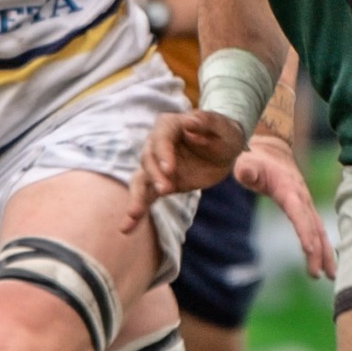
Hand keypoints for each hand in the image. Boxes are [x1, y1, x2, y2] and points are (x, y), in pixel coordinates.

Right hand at [124, 106, 243, 231]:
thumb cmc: (224, 133)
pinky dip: (137, 212)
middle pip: (148, 159)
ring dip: (137, 196)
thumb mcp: (222, 127)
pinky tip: (127, 228)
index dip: (163, 153)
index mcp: (170, 126)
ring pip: (141, 180)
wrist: (224, 150)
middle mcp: (156, 144)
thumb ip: (207, 122)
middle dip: (154, 175)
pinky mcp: (160, 184)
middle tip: (166, 190)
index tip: (170, 169)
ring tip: (133, 214)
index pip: (160, 138)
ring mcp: (156, 166)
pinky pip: (146, 197)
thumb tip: (190, 122)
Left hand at [234, 133, 335, 278]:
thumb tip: (246, 172)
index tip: (308, 249)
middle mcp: (302, 198)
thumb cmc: (256, 161)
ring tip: (330, 276)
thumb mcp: (246, 163)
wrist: (273, 153)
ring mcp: (307, 204)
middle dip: (317, 251)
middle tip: (317, 274)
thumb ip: (246, 169)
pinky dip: (324, 247)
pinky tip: (328, 264)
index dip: (303, 230)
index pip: (297, 212)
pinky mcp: (306, 210)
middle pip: (313, 227)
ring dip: (325, 253)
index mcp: (288, 189)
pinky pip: (317, 230)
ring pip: (319, 231)